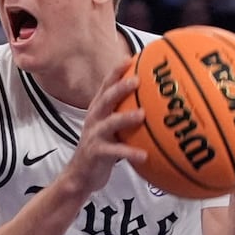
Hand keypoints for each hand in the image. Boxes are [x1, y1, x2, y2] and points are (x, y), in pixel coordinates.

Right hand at [62, 61, 146, 199]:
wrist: (80, 175)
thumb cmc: (101, 149)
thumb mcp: (111, 129)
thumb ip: (126, 116)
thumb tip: (154, 105)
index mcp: (97, 111)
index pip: (105, 86)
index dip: (115, 72)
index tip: (129, 59)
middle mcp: (94, 119)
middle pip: (105, 99)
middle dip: (120, 88)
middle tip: (136, 80)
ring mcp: (94, 136)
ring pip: (109, 123)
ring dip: (125, 118)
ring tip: (142, 114)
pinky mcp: (96, 153)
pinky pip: (115, 152)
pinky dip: (130, 153)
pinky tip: (144, 155)